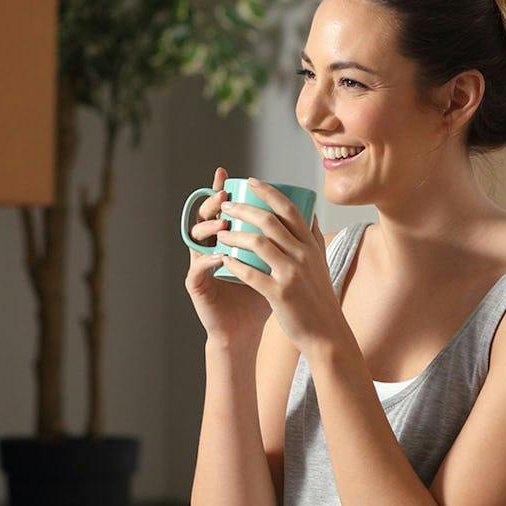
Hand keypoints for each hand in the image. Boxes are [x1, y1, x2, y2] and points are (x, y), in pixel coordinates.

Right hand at [184, 164, 270, 346]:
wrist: (245, 330)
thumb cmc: (261, 297)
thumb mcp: (276, 265)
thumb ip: (287, 242)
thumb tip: (310, 217)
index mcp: (227, 240)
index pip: (223, 209)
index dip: (222, 190)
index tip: (230, 175)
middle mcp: (210, 247)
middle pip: (205, 217)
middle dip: (213, 204)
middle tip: (225, 196)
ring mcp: (200, 264)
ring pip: (196, 238)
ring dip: (209, 229)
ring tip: (224, 225)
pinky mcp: (196, 285)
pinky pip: (198, 268)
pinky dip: (208, 260)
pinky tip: (220, 255)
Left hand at [213, 179, 347, 352]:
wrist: (326, 332)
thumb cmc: (319, 297)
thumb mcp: (322, 263)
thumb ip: (314, 238)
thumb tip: (310, 214)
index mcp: (311, 245)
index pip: (289, 209)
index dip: (269, 192)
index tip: (251, 181)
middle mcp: (303, 255)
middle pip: (270, 221)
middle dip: (243, 208)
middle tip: (226, 204)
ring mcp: (292, 273)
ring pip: (257, 243)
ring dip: (234, 234)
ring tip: (219, 232)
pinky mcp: (280, 294)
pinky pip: (251, 273)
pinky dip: (234, 264)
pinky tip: (223, 259)